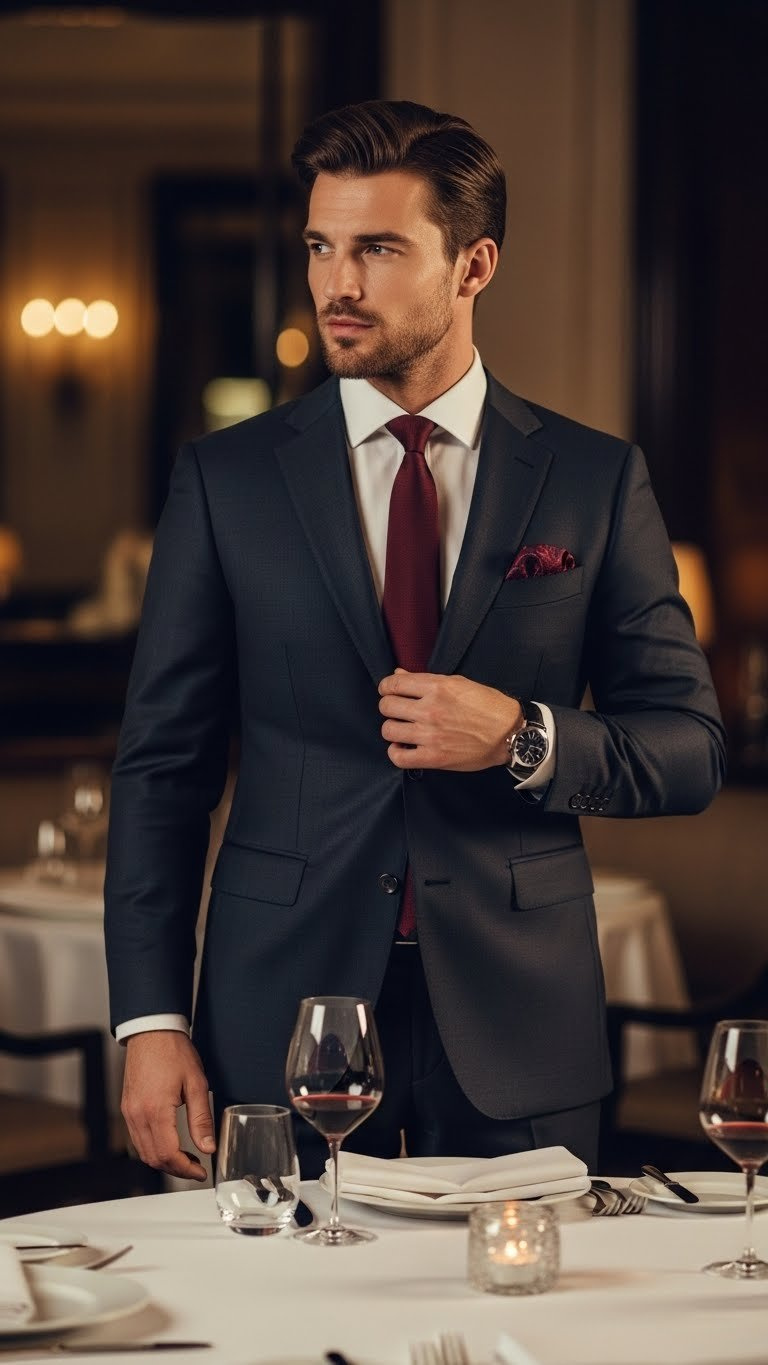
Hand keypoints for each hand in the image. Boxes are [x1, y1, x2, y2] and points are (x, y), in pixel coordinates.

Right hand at [122, 1031, 215, 1181]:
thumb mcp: (196, 1083)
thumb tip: (208, 1147)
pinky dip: (153, 1148)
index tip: (200, 1171)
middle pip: (154, 1158)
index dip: (185, 1169)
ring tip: (186, 1157)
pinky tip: (169, 1143)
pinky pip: (137, 1139)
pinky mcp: (127, 1108)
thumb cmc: (174, 1051)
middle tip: (196, 1167)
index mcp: (155, 1110)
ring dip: (164, 1161)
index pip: (168, 1154)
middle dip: (176, 1169)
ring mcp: (129, 1112)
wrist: (152, 1031)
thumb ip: (201, 1119)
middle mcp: (137, 1115)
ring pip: (143, 1152)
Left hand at [378, 669, 521, 769]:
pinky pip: (399, 757)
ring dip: (392, 729)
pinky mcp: (434, 757)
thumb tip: (399, 675)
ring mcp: (430, 735)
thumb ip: (426, 680)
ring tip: (402, 729)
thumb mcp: (458, 683)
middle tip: (398, 711)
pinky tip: (403, 747)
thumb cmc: (488, 706)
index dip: (386, 687)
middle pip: (386, 706)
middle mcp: (430, 709)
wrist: (510, 733)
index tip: (389, 691)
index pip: (393, 684)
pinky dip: (396, 752)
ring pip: (388, 730)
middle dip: (389, 707)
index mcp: (436, 687)